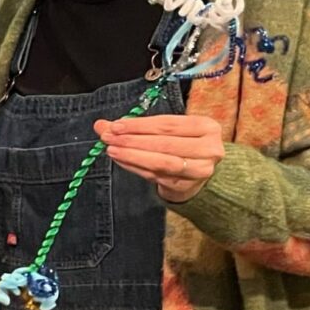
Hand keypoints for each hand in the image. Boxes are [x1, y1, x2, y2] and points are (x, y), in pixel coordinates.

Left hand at [97, 114, 225, 202]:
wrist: (195, 172)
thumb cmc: (179, 144)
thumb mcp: (164, 130)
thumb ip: (134, 126)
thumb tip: (101, 125)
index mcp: (207, 127)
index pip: (168, 124)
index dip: (140, 125)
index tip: (115, 125)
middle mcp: (209, 148)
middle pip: (165, 143)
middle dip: (132, 140)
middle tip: (108, 137)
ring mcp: (200, 170)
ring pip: (162, 162)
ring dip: (133, 155)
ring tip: (112, 150)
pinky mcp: (186, 185)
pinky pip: (156, 175)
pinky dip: (135, 167)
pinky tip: (121, 160)